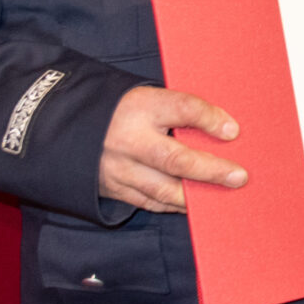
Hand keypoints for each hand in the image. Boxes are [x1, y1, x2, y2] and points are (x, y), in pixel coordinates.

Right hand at [98, 86, 245, 213]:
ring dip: (195, 196)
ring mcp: (118, 167)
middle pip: (174, 158)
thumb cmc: (122, 110)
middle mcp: (129, 139)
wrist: (65, 123)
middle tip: (239, 177)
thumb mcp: (148, 98)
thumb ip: (182, 112)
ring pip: (162, 188)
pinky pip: (149, 201)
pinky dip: (173, 205)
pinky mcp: (112, 188)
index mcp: (141, 106)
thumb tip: (224, 131)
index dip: (209, 118)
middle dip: (210, 170)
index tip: (234, 131)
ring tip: (222, 197)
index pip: (182, 108)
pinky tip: (194, 204)